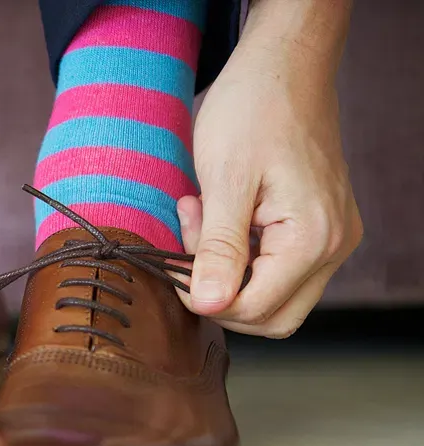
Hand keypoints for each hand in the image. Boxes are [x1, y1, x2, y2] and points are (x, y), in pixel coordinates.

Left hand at [176, 0, 361, 337]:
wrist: (283, 67)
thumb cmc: (253, 110)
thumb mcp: (224, 181)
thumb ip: (218, 249)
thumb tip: (210, 305)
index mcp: (312, 239)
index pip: (254, 310)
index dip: (206, 298)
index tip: (175, 264)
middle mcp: (332, 247)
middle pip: (270, 317)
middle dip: (219, 293)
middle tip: (190, 243)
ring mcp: (330, 239)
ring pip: (274, 298)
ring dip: (228, 275)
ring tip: (202, 220)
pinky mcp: (318, 229)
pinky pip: (278, 270)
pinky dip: (242, 258)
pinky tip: (219, 218)